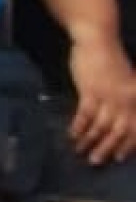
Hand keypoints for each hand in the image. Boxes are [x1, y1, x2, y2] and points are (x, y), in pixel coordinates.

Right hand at [68, 32, 135, 165]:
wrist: (97, 39)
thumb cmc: (110, 59)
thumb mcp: (127, 81)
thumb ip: (126, 100)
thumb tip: (119, 122)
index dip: (129, 145)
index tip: (119, 158)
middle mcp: (126, 100)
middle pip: (119, 131)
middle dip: (108, 148)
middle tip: (96, 161)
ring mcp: (109, 96)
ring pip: (102, 127)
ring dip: (90, 141)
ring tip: (80, 151)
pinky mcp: (90, 91)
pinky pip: (85, 116)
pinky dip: (78, 128)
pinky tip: (72, 135)